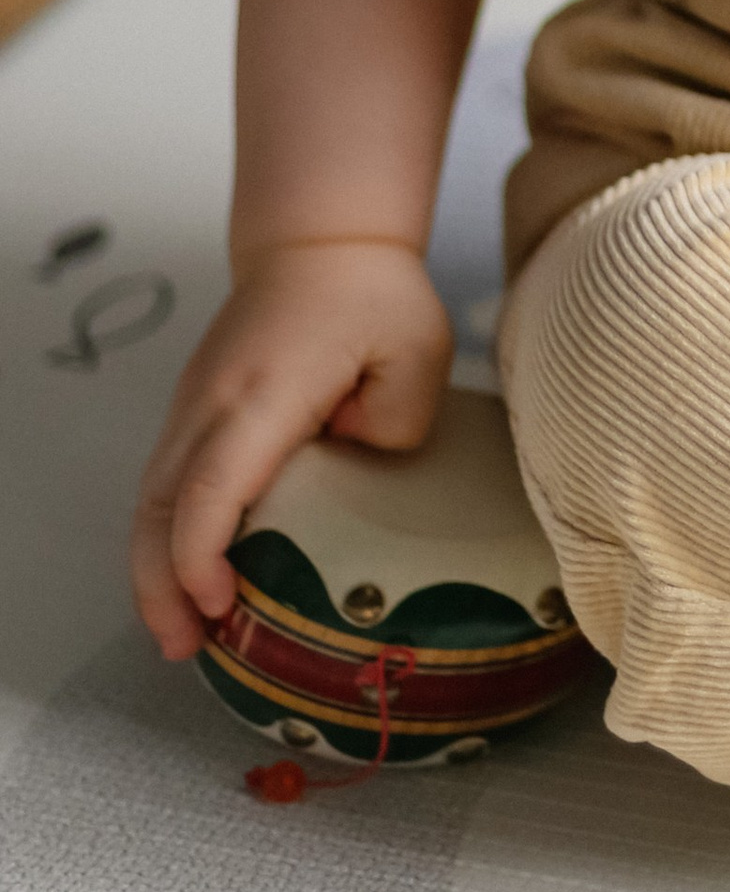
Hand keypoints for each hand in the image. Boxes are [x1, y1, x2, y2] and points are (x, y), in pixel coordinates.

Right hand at [131, 240, 451, 659]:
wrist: (318, 242)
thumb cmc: (372, 295)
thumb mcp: (417, 352)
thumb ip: (398, 424)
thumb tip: (359, 468)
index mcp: (262, 393)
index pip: (213, 485)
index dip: (203, 554)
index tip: (220, 604)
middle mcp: (211, 405)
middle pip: (159, 507)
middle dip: (161, 586)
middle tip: (186, 648)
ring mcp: (192, 408)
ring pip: (150, 502)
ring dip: (153, 571)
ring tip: (181, 636)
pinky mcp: (193, 414)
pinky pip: (163, 487)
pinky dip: (163, 539)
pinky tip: (185, 581)